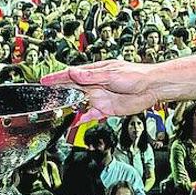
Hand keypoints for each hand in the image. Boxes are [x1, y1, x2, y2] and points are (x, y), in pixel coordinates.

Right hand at [40, 59, 160, 119]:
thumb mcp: (111, 73)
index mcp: (94, 72)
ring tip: (55, 112)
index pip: (70, 75)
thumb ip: (91, 76)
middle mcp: (94, 85)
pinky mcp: (106, 109)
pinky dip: (82, 119)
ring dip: (68, 108)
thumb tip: (73, 73)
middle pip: (71, 90)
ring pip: (79, 103)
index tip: (43, 82)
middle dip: (58, 94)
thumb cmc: (136, 75)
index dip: (56, 78)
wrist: (152, 87)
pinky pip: (91, 115)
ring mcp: (99, 97)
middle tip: (45, 99)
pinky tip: (73, 122)